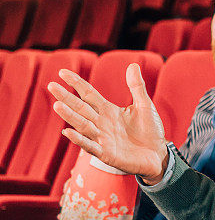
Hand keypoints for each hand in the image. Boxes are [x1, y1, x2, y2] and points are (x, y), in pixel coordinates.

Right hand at [47, 64, 167, 182]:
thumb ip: (137, 87)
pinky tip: (68, 132)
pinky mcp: (106, 154)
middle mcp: (102, 123)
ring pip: (83, 125)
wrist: (158, 155)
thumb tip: (133, 64)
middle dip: (66, 98)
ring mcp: (102, 139)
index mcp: (109, 110)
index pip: (88, 94)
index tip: (62, 72)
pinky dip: (80, 140)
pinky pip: (90, 146)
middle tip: (51, 85)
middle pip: (81, 108)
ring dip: (70, 116)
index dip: (76, 83)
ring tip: (57, 105)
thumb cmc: (150, 131)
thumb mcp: (144, 105)